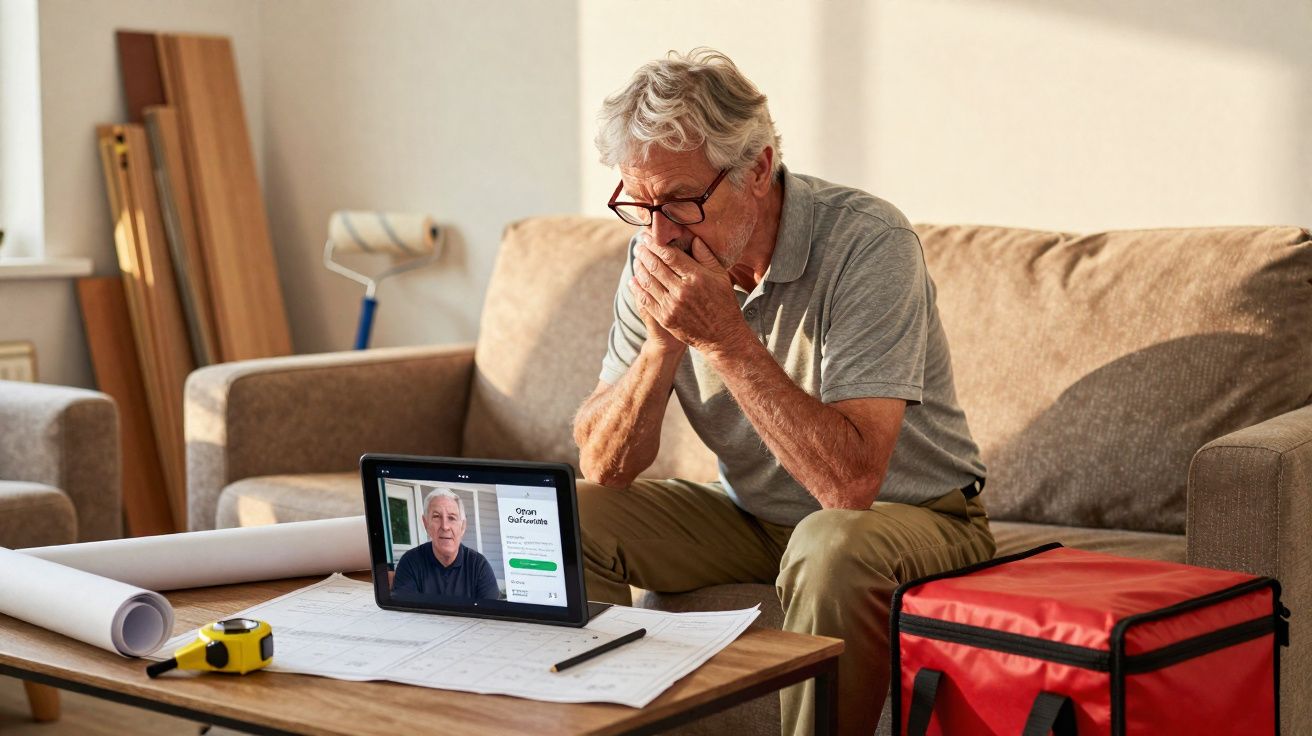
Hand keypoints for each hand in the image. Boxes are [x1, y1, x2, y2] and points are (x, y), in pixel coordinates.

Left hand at [630, 233, 750, 353]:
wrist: (722, 336)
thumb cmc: (723, 303)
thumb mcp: (721, 276)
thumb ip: (706, 256)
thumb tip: (693, 238)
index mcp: (696, 277)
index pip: (669, 255)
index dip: (655, 244)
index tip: (647, 237)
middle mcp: (682, 290)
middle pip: (656, 266)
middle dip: (644, 253)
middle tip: (638, 245)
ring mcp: (672, 306)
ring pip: (648, 281)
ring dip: (639, 268)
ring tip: (637, 259)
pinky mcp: (665, 318)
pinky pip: (646, 299)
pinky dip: (637, 288)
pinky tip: (634, 280)